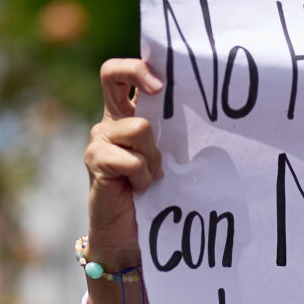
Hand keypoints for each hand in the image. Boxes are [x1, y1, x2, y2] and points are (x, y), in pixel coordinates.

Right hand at [84, 58, 165, 268]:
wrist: (130, 237)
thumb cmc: (156, 197)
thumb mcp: (168, 158)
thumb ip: (172, 135)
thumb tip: (207, 115)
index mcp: (127, 116)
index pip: (123, 74)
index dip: (140, 67)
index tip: (163, 81)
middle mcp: (110, 122)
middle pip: (111, 73)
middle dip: (139, 73)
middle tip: (159, 90)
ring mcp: (100, 140)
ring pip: (139, 128)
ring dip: (153, 156)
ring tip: (152, 176)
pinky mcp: (96, 161)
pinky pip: (132, 159)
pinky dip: (143, 176)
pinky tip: (141, 188)